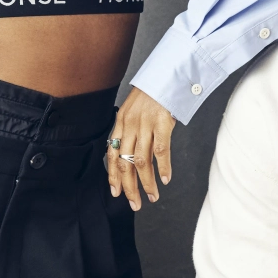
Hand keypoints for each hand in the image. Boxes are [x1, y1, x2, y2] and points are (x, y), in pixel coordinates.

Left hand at [107, 87, 173, 208]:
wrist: (166, 74)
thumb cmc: (151, 94)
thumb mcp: (133, 110)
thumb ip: (129, 130)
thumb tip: (129, 154)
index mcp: (120, 123)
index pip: (111, 155)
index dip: (113, 176)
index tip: (116, 193)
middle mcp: (129, 125)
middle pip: (125, 163)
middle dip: (129, 187)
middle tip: (134, 203)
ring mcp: (145, 125)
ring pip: (142, 161)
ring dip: (147, 182)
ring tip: (152, 196)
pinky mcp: (162, 123)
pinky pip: (161, 150)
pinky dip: (163, 167)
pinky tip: (165, 178)